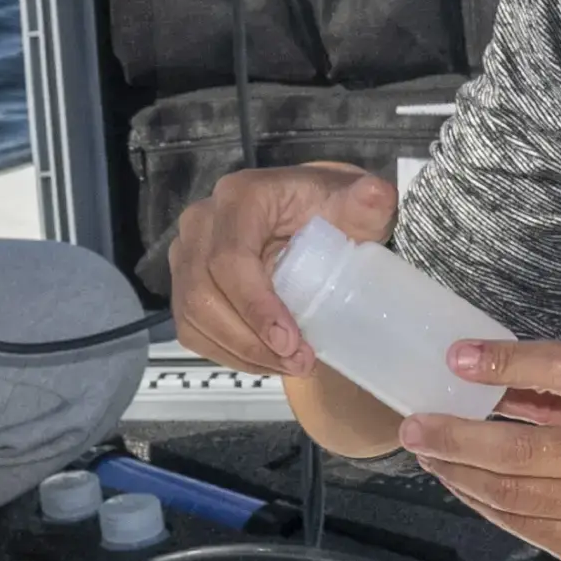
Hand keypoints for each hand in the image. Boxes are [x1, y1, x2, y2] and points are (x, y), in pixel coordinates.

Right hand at [154, 159, 398, 381]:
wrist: (311, 216)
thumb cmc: (332, 210)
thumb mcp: (357, 204)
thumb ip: (368, 200)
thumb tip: (375, 195)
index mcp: (240, 197)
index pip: (230, 258)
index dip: (255, 305)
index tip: (291, 341)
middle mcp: (203, 222)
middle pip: (203, 293)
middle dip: (250, 339)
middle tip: (299, 362)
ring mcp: (187, 254)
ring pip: (194, 316)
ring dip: (242, 352)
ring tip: (290, 366)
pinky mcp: (185, 284)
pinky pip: (192, 329)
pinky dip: (229, 354)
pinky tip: (268, 362)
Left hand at [407, 338, 560, 560]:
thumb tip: (482, 379)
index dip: (505, 361)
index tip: (456, 357)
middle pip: (521, 448)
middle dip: (456, 439)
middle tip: (414, 428)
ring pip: (515, 495)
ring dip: (462, 476)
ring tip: (430, 458)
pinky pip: (529, 528)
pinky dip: (489, 508)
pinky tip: (466, 489)